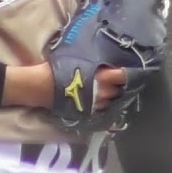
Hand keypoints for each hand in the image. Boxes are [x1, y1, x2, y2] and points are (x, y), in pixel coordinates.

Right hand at [2, 63, 127, 111]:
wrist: (42, 86)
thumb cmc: (59, 68)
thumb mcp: (78, 58)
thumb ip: (93, 63)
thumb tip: (102, 60)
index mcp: (103, 77)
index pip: (123, 76)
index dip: (128, 74)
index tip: (130, 71)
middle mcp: (103, 92)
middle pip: (119, 90)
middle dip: (119, 86)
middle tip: (116, 81)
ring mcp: (96, 105)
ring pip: (111, 102)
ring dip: (111, 97)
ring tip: (108, 92)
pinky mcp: (87, 113)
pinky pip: (101, 111)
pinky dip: (102, 106)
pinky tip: (99, 102)